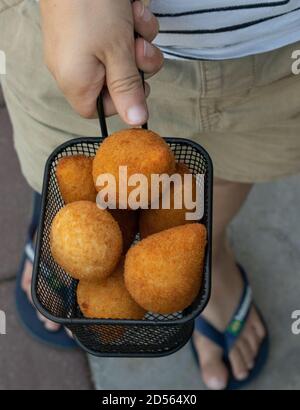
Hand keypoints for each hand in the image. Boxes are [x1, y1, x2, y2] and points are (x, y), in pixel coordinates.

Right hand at [40, 0, 162, 124]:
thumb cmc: (92, 6)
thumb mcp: (117, 52)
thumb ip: (128, 89)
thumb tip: (136, 122)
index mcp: (76, 81)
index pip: (99, 110)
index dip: (122, 102)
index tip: (137, 85)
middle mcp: (75, 66)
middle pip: (116, 83)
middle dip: (137, 66)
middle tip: (141, 48)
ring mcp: (82, 45)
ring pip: (123, 57)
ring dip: (140, 40)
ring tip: (136, 19)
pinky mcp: (91, 26)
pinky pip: (119, 36)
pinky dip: (132, 23)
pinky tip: (132, 7)